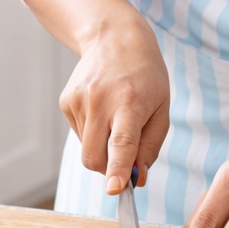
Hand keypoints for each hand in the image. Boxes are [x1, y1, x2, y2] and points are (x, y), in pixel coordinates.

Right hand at [59, 14, 169, 194]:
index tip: (115, 189)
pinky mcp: (66, 101)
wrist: (113, 37)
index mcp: (130, 102)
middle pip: (95, 157)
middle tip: (125, 162)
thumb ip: (151, 147)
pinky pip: (80, 135)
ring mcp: (79, 100)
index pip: (122, 142)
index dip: (118, 168)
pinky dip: (92, 133)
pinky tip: (102, 110)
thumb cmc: (145, 76)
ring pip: (86, 150)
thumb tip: (137, 180)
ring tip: (116, 118)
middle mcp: (100, 101)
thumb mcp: (162, 108)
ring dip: (102, 148)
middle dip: (108, 171)